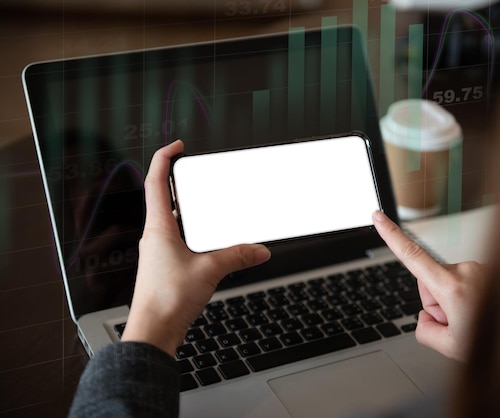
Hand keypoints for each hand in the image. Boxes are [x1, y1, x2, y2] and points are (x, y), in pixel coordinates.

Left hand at [121, 140, 271, 355]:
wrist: (154, 332)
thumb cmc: (166, 300)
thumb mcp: (210, 271)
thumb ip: (238, 256)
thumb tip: (259, 250)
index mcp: (158, 227)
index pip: (156, 181)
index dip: (164, 158)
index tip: (178, 146)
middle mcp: (155, 236)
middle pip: (166, 198)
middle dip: (184, 185)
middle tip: (202, 177)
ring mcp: (159, 251)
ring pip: (175, 221)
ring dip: (192, 212)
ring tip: (213, 209)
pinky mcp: (167, 266)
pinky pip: (182, 241)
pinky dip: (196, 235)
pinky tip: (213, 245)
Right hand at [372, 210, 484, 360]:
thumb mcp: (450, 347)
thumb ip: (426, 329)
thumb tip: (427, 316)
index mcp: (452, 286)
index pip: (412, 256)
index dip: (391, 235)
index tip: (378, 217)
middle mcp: (467, 270)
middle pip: (430, 282)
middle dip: (437, 302)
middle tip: (458, 323)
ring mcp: (482, 268)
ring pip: (450, 284)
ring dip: (457, 302)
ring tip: (477, 320)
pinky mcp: (492, 269)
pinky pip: (469, 283)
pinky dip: (472, 298)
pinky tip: (486, 313)